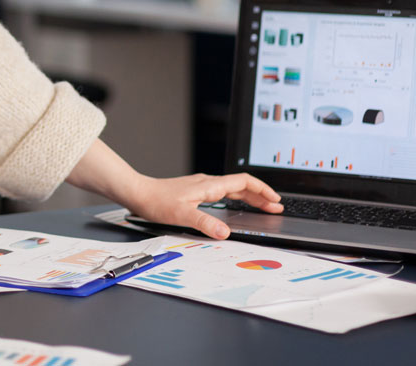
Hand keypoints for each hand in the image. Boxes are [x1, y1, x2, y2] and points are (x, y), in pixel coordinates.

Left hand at [121, 171, 282, 239]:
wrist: (139, 193)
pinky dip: (236, 198)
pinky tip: (235, 206)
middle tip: (276, 207)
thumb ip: (204, 223)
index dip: (262, 190)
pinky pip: (223, 192)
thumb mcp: (182, 214)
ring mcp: (201, 187)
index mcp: (209, 186)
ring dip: (249, 197)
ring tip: (263, 207)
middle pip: (241, 186)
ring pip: (232, 188)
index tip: (275, 200)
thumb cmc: (157, 201)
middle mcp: (207, 183)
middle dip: (261, 196)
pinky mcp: (195, 192)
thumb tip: (225, 232)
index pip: (243, 182)